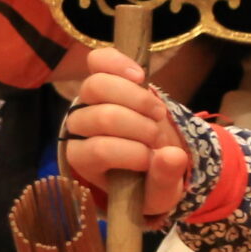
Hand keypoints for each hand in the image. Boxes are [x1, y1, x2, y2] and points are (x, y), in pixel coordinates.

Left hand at [62, 48, 191, 222]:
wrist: (154, 152)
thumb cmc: (151, 178)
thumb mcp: (162, 191)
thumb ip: (165, 179)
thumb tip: (172, 156)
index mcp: (84, 160)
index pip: (101, 150)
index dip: (133, 153)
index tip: (153, 159)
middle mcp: (78, 129)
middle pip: (102, 116)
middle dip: (141, 126)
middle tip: (159, 138)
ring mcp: (88, 101)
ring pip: (97, 86)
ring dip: (139, 100)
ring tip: (158, 114)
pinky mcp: (102, 77)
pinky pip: (99, 60)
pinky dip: (120, 64)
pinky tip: (140, 77)